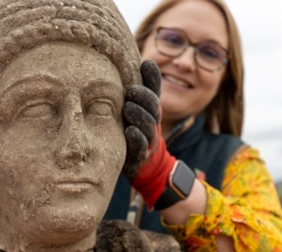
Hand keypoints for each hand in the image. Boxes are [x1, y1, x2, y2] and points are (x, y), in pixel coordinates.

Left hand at [122, 60, 160, 179]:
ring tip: (127, 108)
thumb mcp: (135, 107)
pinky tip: (130, 130)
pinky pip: (140, 146)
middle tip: (130, 90)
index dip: (152, 77)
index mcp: (149, 108)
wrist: (141, 163)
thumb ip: (138, 86)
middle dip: (143, 97)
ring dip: (138, 115)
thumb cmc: (133, 128)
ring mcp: (148, 138)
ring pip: (148, 125)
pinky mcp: (140, 155)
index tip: (145, 64)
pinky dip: (136, 138)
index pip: (154, 90)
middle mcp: (151, 121)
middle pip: (153, 106)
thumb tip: (140, 60)